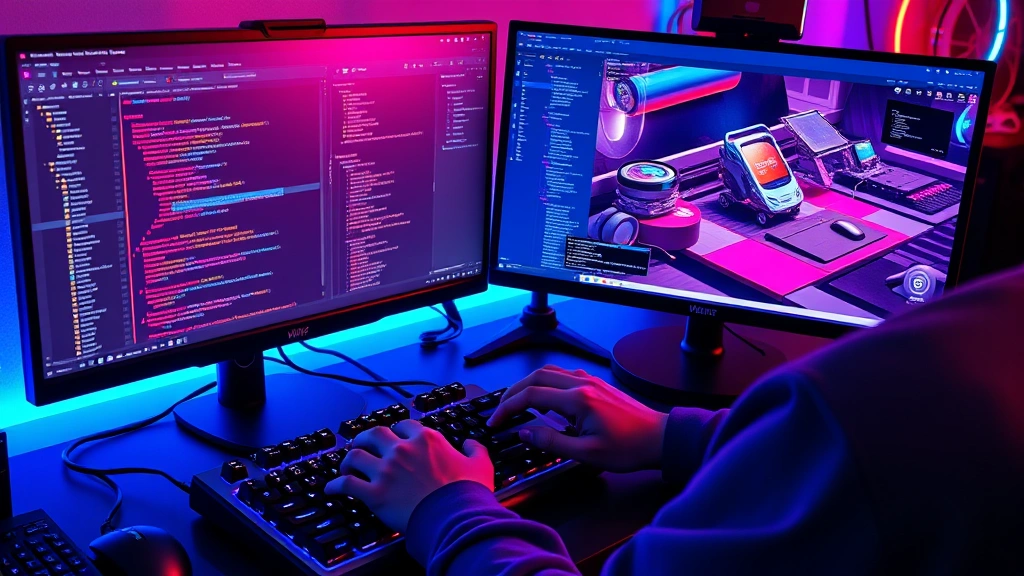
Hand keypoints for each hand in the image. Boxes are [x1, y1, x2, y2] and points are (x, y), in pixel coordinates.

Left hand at [324, 420, 493, 532]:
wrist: (455, 517)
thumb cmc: (467, 493)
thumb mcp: (480, 465)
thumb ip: (475, 449)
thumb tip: (471, 443)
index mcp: (426, 439)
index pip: (404, 424)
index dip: (398, 428)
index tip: (396, 434)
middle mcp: (402, 450)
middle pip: (373, 433)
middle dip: (364, 437)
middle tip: (362, 443)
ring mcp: (386, 471)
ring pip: (355, 455)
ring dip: (348, 459)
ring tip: (345, 464)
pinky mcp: (375, 493)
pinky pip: (346, 484)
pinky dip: (335, 485)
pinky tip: (331, 488)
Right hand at [487, 366, 668, 472]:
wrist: (660, 438)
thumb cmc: (629, 448)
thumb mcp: (586, 454)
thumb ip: (551, 442)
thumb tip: (524, 432)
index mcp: (578, 399)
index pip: (531, 396)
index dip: (508, 407)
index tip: (496, 420)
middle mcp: (582, 384)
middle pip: (536, 377)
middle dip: (513, 391)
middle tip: (501, 409)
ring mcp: (591, 381)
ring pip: (549, 372)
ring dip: (529, 384)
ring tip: (518, 402)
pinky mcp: (597, 384)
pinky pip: (564, 375)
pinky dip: (547, 383)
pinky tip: (546, 398)